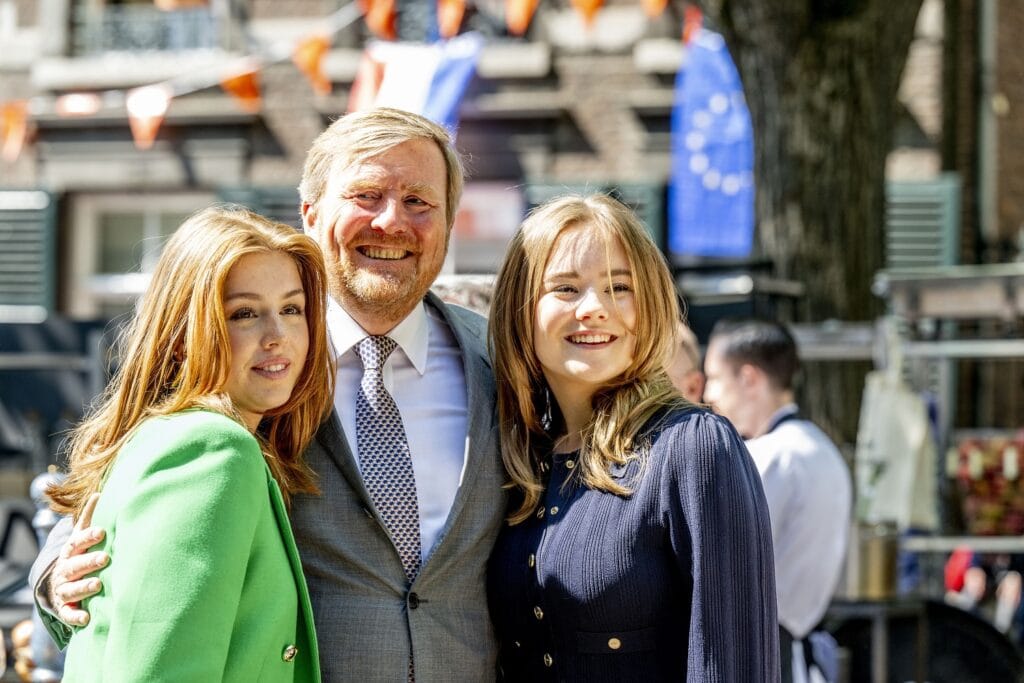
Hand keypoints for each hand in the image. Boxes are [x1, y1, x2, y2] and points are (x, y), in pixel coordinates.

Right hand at [49, 493, 107, 626]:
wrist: (57, 583)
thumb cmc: (77, 555)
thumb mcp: (80, 537)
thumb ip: (89, 518)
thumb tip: (99, 492)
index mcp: (71, 552)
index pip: (77, 542)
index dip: (88, 537)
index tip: (102, 531)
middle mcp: (65, 570)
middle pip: (75, 565)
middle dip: (89, 561)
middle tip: (105, 558)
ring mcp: (63, 590)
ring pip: (71, 589)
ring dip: (84, 587)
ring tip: (98, 584)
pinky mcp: (65, 609)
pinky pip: (69, 614)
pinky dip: (76, 617)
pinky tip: (87, 618)